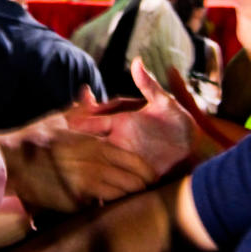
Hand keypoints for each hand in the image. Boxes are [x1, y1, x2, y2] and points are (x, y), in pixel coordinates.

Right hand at [0, 112, 155, 212]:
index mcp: (93, 143)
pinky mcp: (73, 202)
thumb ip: (79, 109)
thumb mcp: (57, 119)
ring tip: (135, 204)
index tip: (151, 176)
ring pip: (119, 196)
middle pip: (131, 180)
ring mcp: (84, 184)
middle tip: (147, 193)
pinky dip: (106, 209)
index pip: (131, 159)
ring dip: (127, 200)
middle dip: (142, 187)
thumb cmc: (33, 138)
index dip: (144, 170)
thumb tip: (88, 91)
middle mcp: (92, 163)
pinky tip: (111, 213)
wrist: (8, 161)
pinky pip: (98, 208)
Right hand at [67, 58, 196, 177]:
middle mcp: (118, 140)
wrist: (192, 147)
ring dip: (87, 165)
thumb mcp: (164, 102)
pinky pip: (113, 179)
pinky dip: (103, 184)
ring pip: (99, 162)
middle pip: (92, 142)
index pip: (96, 121)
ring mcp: (123, 157)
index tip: (67, 123)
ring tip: (68, 171)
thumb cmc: (178, 121)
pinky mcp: (130, 172)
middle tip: (58, 147)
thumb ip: (149, 85)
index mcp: (121, 122)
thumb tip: (138, 61)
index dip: (83, 122)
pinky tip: (90, 190)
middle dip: (77, 145)